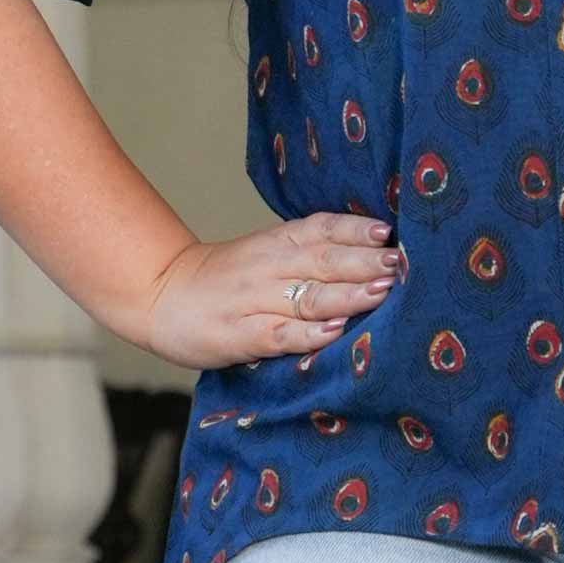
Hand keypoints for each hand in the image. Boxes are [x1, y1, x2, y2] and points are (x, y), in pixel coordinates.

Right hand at [140, 212, 400, 367]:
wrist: (161, 293)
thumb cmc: (227, 277)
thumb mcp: (268, 251)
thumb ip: (310, 250)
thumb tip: (374, 251)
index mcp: (280, 240)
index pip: (324, 227)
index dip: (358, 229)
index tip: (392, 231)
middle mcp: (270, 264)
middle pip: (324, 259)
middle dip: (366, 261)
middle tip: (401, 263)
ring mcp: (254, 300)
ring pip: (308, 295)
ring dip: (348, 293)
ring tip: (382, 291)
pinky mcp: (238, 334)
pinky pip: (277, 333)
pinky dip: (306, 333)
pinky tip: (333, 332)